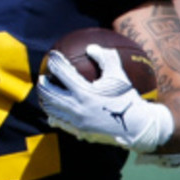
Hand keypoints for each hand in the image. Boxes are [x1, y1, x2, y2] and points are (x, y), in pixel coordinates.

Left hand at [37, 44, 173, 152]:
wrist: (136, 127)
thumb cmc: (127, 98)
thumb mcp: (118, 75)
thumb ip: (105, 58)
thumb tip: (91, 47)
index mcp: (84, 92)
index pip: (62, 73)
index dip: (55, 62)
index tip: (52, 56)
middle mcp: (76, 108)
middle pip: (49, 93)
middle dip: (43, 83)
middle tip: (43, 77)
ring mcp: (76, 121)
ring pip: (51, 109)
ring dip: (45, 99)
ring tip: (45, 93)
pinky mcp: (78, 131)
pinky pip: (60, 122)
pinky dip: (54, 114)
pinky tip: (53, 112)